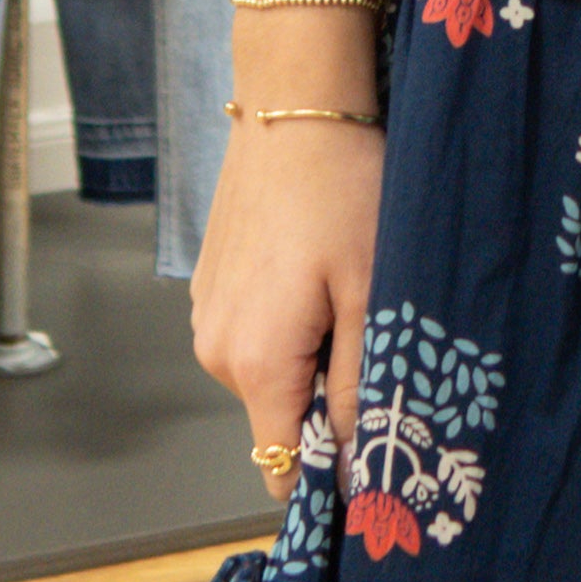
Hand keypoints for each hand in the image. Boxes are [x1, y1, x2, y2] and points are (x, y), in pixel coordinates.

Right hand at [189, 114, 384, 485]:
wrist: (295, 107)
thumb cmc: (343, 193)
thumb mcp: (370, 295)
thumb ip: (358, 389)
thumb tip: (351, 466)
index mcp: (256, 362)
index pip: (282, 465)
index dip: (328, 474)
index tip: (373, 458)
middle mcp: (215, 350)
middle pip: (279, 419)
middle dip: (328, 404)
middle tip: (375, 342)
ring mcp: (205, 315)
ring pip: (268, 376)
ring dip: (309, 358)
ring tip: (346, 294)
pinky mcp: (208, 286)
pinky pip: (252, 336)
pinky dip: (287, 324)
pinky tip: (316, 273)